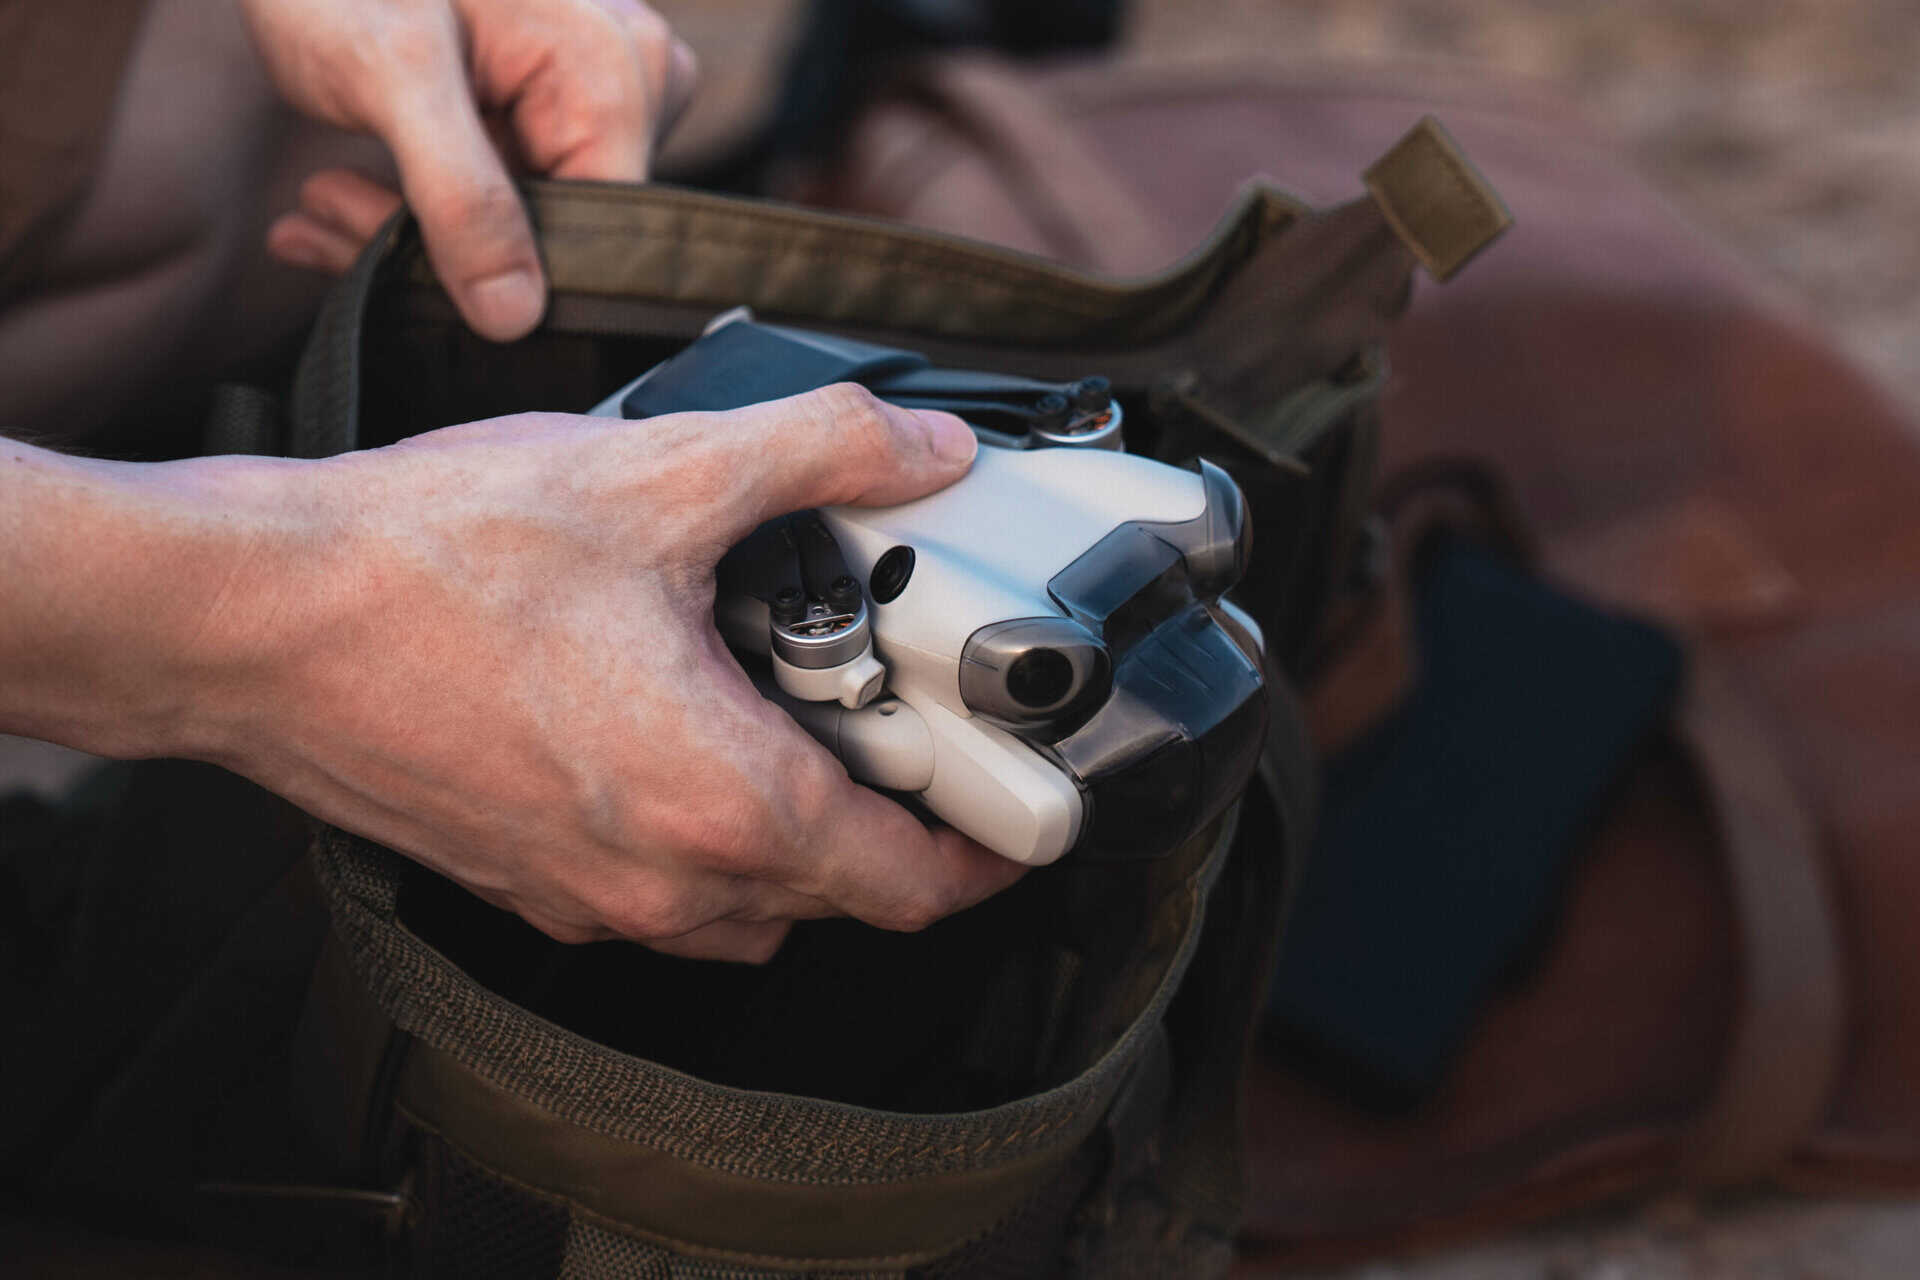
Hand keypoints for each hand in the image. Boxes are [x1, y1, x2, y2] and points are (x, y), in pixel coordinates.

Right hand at [235, 388, 1017, 960]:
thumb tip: (925, 444)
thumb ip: (822, 450)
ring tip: (786, 724)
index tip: (1006, 817)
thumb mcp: (659, 476)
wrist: (250, 620)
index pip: (910, 889)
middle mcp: (661, 884)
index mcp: (725, 805)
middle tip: (895, 728)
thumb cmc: (428, 564)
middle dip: (887, 828)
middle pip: (834, 900)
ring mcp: (584, 899)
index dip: (982, 857)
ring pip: (743, 910)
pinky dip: (696, 840)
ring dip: (790, 838)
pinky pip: (653, 896)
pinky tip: (670, 732)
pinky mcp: (521, 883)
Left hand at [240, 0, 697, 340]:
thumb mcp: (390, 73)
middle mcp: (633, 79)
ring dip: (414, 232)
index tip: (385, 258)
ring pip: (523, 221)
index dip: (498, 270)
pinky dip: (418, 205)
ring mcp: (596, 90)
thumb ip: (459, 194)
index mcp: (619, 67)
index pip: (592, 234)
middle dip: (442, 250)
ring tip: (319, 203)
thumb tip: (515, 317)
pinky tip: (340, 198)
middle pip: (557, 230)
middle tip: (328, 221)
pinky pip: (503, 189)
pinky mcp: (552, 103)